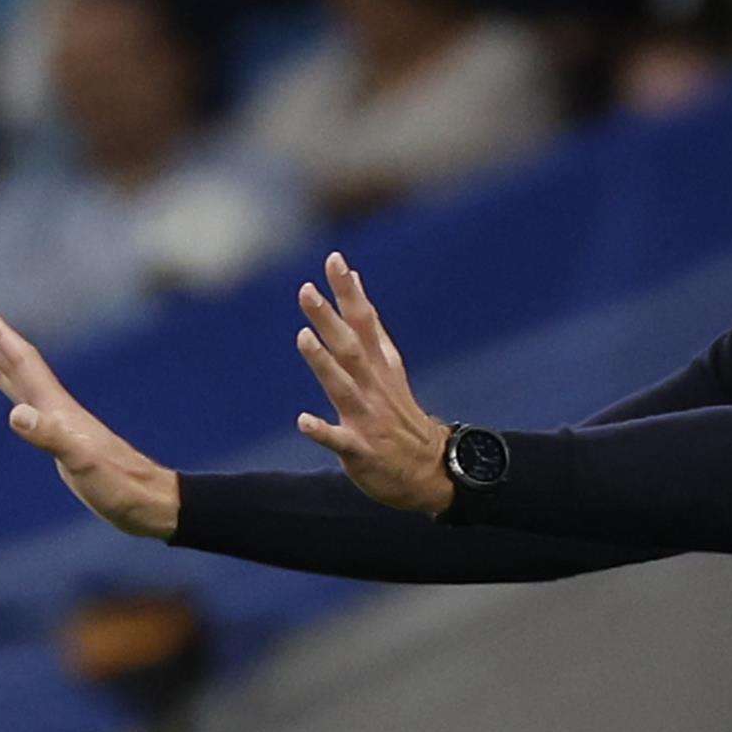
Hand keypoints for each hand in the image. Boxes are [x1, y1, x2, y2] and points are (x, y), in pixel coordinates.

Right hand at [0, 300, 180, 538]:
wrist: (147, 501)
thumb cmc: (118, 483)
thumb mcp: (81, 462)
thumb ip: (50, 436)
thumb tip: (15, 414)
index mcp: (57, 408)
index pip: (22, 361)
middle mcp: (57, 409)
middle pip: (18, 364)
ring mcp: (59, 423)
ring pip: (21, 382)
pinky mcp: (61, 441)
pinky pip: (29, 407)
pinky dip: (15, 396)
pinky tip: (12, 399)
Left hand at [295, 251, 455, 516]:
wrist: (429, 471)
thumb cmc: (398, 415)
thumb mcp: (388, 367)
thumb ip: (367, 326)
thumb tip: (354, 278)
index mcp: (381, 367)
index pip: (365, 323)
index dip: (350, 292)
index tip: (335, 260)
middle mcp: (375, 388)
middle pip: (350, 348)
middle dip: (329, 319)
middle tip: (306, 290)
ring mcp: (369, 419)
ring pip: (344, 388)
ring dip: (324, 363)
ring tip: (304, 338)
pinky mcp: (361, 451)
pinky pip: (340, 441)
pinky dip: (322, 430)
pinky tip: (303, 421)